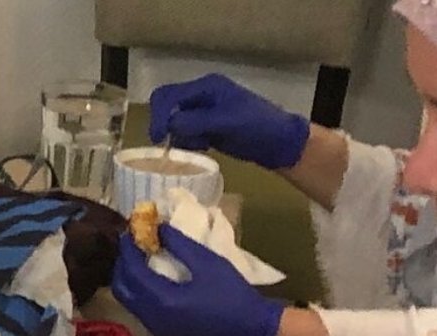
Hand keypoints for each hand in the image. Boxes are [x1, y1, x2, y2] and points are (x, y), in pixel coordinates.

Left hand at [112, 226, 282, 335]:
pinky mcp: (163, 333)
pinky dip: (138, 292)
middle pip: (121, 288)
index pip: (131, 271)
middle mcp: (151, 317)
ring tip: (138, 258)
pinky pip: (140, 310)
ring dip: (128, 279)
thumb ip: (180, 245)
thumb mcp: (208, 263)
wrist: (252, 331)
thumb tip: (159, 228)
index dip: (127, 250)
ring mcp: (155, 328)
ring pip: (128, 301)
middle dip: (122, 264)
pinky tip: (149, 279)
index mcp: (161, 300)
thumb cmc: (233, 295)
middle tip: (130, 244)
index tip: (128, 231)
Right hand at [148, 73, 311, 170]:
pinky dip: (188, 141)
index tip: (157, 138)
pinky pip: (185, 132)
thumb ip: (195, 122)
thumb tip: (169, 126)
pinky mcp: (206, 125)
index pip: (169, 95)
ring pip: (174, 121)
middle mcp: (201, 95)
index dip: (158, 115)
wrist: (279, 141)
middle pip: (167, 105)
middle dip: (165, 124)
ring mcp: (204, 110)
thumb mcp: (226, 122)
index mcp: (206, 86)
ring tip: (198, 145)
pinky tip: (205, 147)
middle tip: (166, 144)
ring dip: (179, 135)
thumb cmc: (257, 126)